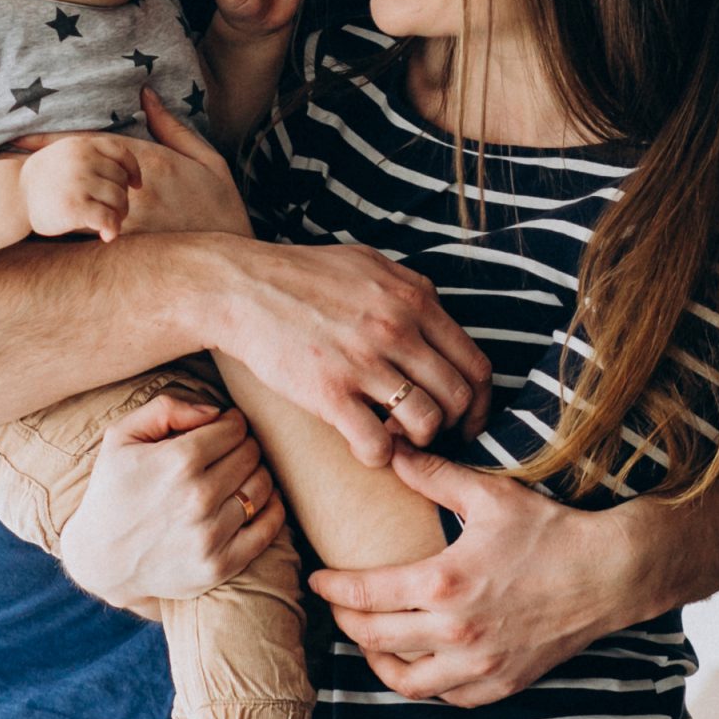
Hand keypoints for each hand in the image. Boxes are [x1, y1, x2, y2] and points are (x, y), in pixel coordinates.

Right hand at [18, 134, 142, 240]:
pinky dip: (112, 228)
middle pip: (121, 181)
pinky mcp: (74, 206)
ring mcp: (78, 182)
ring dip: (119, 215)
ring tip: (107, 223)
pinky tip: (106, 236)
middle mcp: (82, 160)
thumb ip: (93, 158)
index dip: (133, 171)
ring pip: (119, 199)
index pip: (121, 153)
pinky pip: (108, 218)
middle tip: (112, 212)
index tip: (136, 186)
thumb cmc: (45, 180)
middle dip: (121, 199)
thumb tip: (133, 180)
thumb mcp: (66, 155)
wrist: (14, 195)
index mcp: (82, 145)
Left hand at [19, 91, 247, 237]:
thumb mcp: (206, 158)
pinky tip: (31, 228)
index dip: (52, 140)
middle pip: (75, 175)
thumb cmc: (220, 205)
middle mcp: (133, 191)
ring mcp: (129, 222)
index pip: (91, 145)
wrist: (231, 257)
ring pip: (74, 206)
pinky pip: (87, 237)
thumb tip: (146, 94)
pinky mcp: (128, 248)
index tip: (18, 133)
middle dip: (37, 167)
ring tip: (4, 194)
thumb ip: (171, 126)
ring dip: (40, 198)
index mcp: (151, 163)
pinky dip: (58, 230)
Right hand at [58, 393, 284, 613]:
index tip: (223, 429)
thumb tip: (215, 412)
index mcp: (177, 461)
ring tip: (239, 474)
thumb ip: (165, 409)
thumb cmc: (112, 491)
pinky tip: (260, 500)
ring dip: (257, 474)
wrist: (101, 559)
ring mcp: (211, 534)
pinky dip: (273, 508)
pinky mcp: (220, 565)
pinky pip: (268, 528)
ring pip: (262, 487)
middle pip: (250, 454)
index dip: (231, 423)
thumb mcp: (120, 437)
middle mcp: (198, 497)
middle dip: (243, 446)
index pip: (234, 428)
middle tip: (230, 451)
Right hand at [207, 239, 489, 464]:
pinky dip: (379, 456)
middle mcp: (397, 329)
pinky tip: (365, 446)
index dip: (478, 401)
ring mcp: (364, 362)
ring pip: (426, 423)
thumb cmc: (300, 275)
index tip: (467, 418)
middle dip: (454, 426)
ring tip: (396, 436)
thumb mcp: (367, 263)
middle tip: (433, 434)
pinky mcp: (329, 393)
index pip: (475, 363)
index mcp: (413, 298)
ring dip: (417, 440)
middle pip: (458, 397)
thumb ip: (409, 287)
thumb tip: (436, 312)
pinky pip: (377, 444)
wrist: (240, 287)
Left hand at [307, 443, 654, 705]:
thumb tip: (389, 450)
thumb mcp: (489, 495)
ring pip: (404, 680)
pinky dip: (423, 682)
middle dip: (346, 620)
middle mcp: (456, 632)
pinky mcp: (502, 685)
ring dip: (376, 660)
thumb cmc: (551, 530)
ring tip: (369, 637)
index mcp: (444, 583)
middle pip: (373, 638)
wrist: (610, 575)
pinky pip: (446, 697)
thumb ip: (433, 474)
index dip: (332, 588)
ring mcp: (480, 665)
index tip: (318, 578)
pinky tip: (417, 660)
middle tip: (338, 605)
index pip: (364, 594)